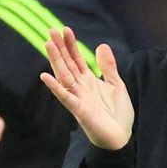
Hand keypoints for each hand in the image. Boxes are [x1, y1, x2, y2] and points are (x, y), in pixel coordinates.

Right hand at [40, 27, 133, 149]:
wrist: (121, 138)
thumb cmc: (117, 114)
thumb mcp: (116, 85)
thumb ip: (108, 67)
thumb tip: (102, 45)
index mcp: (88, 81)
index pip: (76, 59)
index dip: (71, 45)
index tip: (65, 29)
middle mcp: (80, 88)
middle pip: (67, 64)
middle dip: (60, 47)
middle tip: (51, 30)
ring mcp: (78, 98)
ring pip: (64, 76)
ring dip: (55, 60)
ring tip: (48, 45)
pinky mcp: (79, 111)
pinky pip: (65, 97)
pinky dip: (56, 87)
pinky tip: (46, 76)